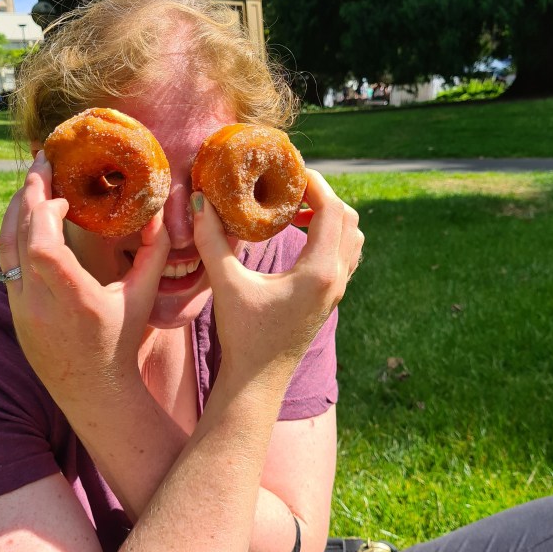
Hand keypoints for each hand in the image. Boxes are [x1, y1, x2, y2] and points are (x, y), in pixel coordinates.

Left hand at [0, 153, 169, 412]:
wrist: (93, 390)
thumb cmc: (123, 340)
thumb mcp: (143, 296)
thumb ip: (154, 251)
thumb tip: (160, 207)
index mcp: (77, 303)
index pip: (44, 252)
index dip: (45, 214)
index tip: (62, 195)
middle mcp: (42, 307)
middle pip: (20, 239)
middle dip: (28, 194)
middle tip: (42, 162)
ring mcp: (22, 310)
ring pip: (5, 247)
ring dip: (17, 208)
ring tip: (32, 179)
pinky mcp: (13, 312)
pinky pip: (5, 261)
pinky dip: (15, 231)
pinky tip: (29, 212)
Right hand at [191, 169, 362, 383]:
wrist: (258, 382)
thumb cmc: (243, 336)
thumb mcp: (226, 285)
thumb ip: (212, 241)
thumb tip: (201, 199)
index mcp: (319, 272)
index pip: (332, 209)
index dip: (314, 183)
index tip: (289, 170)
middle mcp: (335, 278)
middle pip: (348, 219)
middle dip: (322, 195)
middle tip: (289, 186)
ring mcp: (337, 289)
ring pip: (351, 238)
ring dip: (329, 216)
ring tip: (293, 209)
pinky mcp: (330, 298)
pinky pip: (343, 254)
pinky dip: (328, 235)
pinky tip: (295, 236)